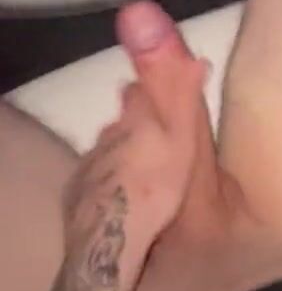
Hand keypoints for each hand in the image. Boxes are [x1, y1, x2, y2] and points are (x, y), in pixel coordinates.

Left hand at [63, 4, 206, 265]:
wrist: (109, 241)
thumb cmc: (155, 187)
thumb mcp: (183, 139)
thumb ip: (184, 93)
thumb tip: (195, 48)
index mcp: (135, 116)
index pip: (141, 88)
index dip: (152, 87)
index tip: (164, 88)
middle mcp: (107, 132)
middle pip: (123, 118)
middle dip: (136, 119)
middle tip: (157, 132)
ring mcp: (89, 163)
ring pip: (108, 146)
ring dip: (122, 149)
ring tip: (142, 165)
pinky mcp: (77, 190)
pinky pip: (96, 175)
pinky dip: (108, 177)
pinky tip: (120, 192)